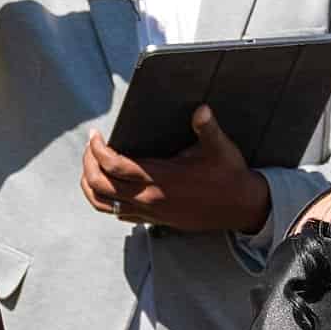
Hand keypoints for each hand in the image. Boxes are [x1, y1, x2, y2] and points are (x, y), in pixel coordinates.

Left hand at [80, 106, 270, 233]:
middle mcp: (151, 197)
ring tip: (90, 167)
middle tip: (91, 147)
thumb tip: (201, 109)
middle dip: (88, 164)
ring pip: (104, 205)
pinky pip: (118, 214)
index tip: (95, 135)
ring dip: (90, 186)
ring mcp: (151, 212)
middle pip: (101, 186)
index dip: (98, 150)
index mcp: (162, 177)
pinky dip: (106, 201)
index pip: (115, 166)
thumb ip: (207, 128)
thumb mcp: (220, 148)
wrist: (242, 208)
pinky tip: (110, 186)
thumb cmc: (229, 176)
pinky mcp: (154, 220)